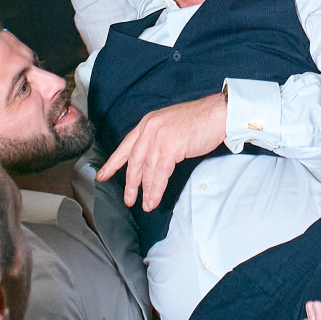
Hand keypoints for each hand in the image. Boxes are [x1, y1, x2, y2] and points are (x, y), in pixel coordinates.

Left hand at [96, 93, 227, 209]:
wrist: (218, 113)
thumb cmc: (199, 121)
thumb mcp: (170, 125)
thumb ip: (157, 139)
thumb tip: (151, 161)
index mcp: (147, 123)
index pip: (125, 146)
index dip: (113, 163)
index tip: (102, 176)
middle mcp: (149, 128)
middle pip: (134, 161)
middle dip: (130, 183)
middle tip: (128, 199)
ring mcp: (158, 137)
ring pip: (146, 170)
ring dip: (145, 191)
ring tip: (146, 205)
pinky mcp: (170, 147)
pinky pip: (159, 174)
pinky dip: (156, 189)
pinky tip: (154, 199)